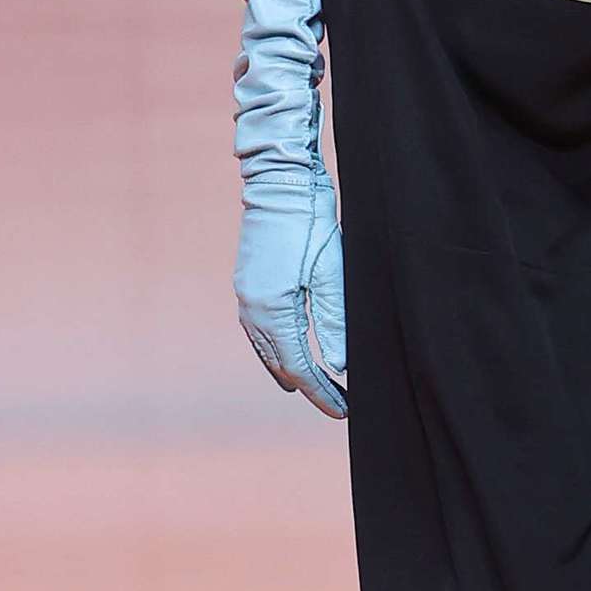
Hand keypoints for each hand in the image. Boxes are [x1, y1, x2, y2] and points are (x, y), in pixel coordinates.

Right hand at [234, 155, 347, 418]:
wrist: (280, 180)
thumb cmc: (311, 222)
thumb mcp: (332, 273)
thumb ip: (334, 322)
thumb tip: (338, 366)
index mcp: (273, 310)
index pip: (299, 367)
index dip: (322, 392)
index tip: (344, 410)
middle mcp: (253, 308)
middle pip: (280, 364)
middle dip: (309, 387)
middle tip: (337, 403)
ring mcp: (246, 296)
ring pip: (267, 349)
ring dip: (290, 370)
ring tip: (313, 388)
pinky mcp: (249, 283)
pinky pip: (260, 330)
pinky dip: (276, 349)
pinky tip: (289, 352)